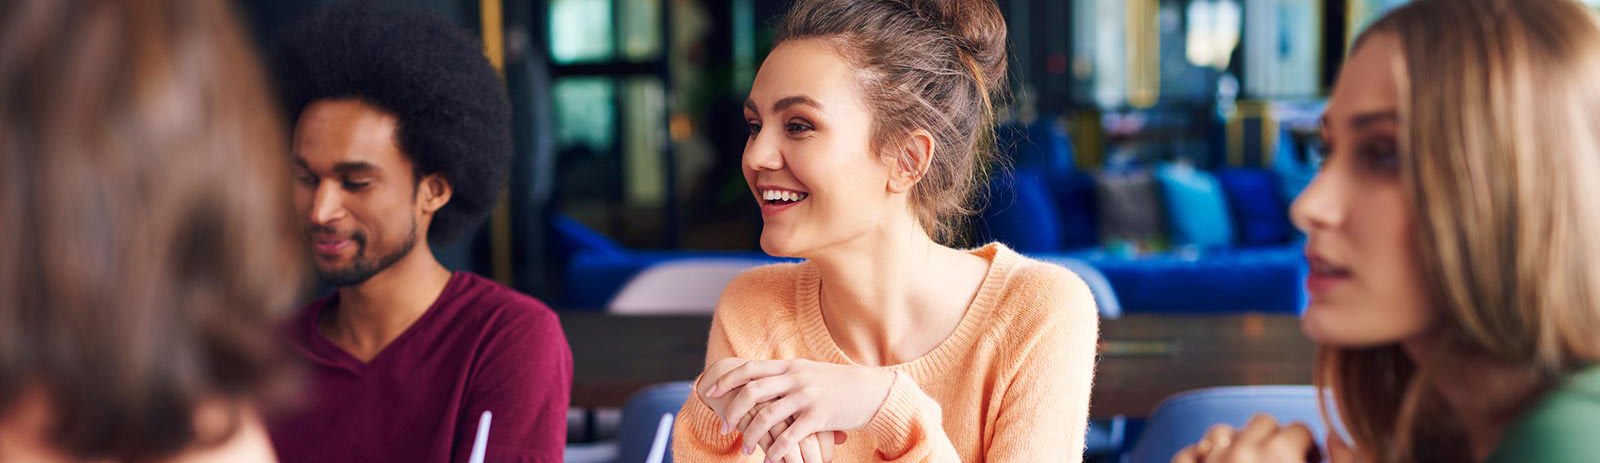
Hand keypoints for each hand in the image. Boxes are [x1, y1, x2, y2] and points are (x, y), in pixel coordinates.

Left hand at [700, 358, 894, 461]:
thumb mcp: (811, 372)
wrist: (873, 390)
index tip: (710, 392)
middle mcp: (796, 378)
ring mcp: (807, 396)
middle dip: (732, 411)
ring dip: (751, 436)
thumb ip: (787, 375)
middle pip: (751, 391)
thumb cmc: (840, 384)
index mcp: (790, 366)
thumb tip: (760, 379)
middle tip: (724, 427)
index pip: (750, 369)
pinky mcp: (819, 416)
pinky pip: (789, 437)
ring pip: (766, 416)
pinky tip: (770, 461)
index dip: (727, 380)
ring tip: (745, 449)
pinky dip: (775, 451)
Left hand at [1171, 414, 1321, 462]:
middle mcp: (1241, 453)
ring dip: (1234, 444)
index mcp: (1280, 454)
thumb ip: (1344, 460)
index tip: (1306, 462)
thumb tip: (1336, 435)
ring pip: (1223, 433)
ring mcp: (1209, 462)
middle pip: (1262, 423)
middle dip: (1272, 441)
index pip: (1299, 430)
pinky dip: (1198, 458)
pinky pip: (1187, 453)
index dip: (1306, 448)